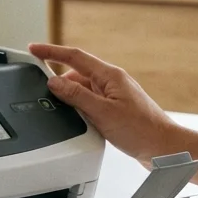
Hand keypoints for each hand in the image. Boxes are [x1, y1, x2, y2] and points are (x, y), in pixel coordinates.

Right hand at [27, 43, 187, 164]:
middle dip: (58, 82)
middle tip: (41, 90)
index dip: (51, 51)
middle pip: (76, 73)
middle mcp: (112, 82)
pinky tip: (80, 122)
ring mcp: (114, 95)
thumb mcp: (103, 112)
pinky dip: (80, 109)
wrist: (164, 148)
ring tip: (66, 113)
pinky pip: (90, 102)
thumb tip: (55, 83)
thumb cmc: (143, 131)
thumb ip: (76, 96)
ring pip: (83, 90)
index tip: (33, 49)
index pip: (74, 56)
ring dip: (71, 99)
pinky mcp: (115, 109)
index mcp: (110, 75)